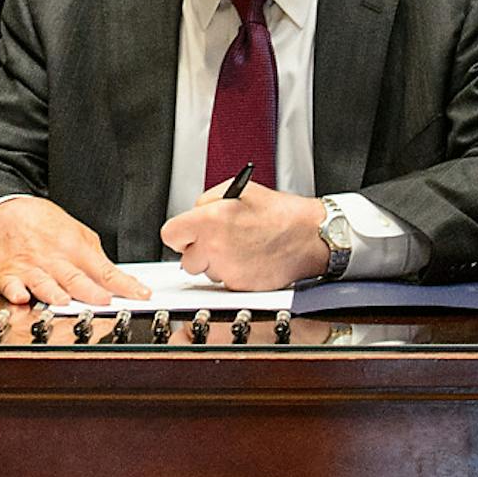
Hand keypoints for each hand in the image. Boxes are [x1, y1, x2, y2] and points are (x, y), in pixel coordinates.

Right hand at [0, 197, 151, 305]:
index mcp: (74, 248)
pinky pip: (9, 284)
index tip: (140, 295)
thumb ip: (94, 258)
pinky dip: (14, 291)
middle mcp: (54, 259)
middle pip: (74, 278)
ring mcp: (30, 267)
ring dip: (53, 292)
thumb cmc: (43, 224)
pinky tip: (20, 296)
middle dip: (90, 291)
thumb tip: (117, 280)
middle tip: (104, 301)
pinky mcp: (7, 274)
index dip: (124, 284)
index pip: (104, 270)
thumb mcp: (77, 232)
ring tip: (63, 302)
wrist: (7, 212)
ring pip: (43, 283)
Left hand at [160, 178, 329, 290]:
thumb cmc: (277, 213)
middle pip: (186, 259)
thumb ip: (206, 202)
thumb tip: (193, 215)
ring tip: (239, 247)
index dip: (179, 234)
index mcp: (209, 219)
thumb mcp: (237, 190)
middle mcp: (214, 247)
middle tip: (217, 240)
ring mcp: (226, 269)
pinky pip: (224, 282)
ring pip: (205, 272)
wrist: (307, 236)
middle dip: (198, 251)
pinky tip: (249, 258)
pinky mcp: (239, 286)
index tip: (186, 233)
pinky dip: (232, 273)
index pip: (170, 235)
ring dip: (215, 263)